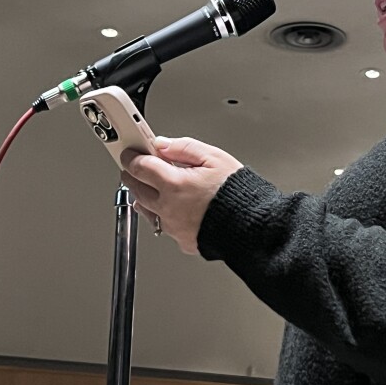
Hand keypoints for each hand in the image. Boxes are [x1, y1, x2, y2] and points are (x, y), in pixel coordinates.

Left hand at [121, 136, 242, 253]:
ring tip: (154, 185)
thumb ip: (184, 148)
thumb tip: (163, 144)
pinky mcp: (181, 240)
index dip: (132, 156)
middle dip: (132, 174)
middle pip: (135, 189)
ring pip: (145, 209)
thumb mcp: (214, 157)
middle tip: (136, 165)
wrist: (253, 224)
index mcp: (175, 184)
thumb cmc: (239, 192)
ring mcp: (173, 227)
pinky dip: (161, 213)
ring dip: (143, 195)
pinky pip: (162, 225)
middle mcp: (169, 208)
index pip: (139, 167)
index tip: (131, 152)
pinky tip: (170, 205)